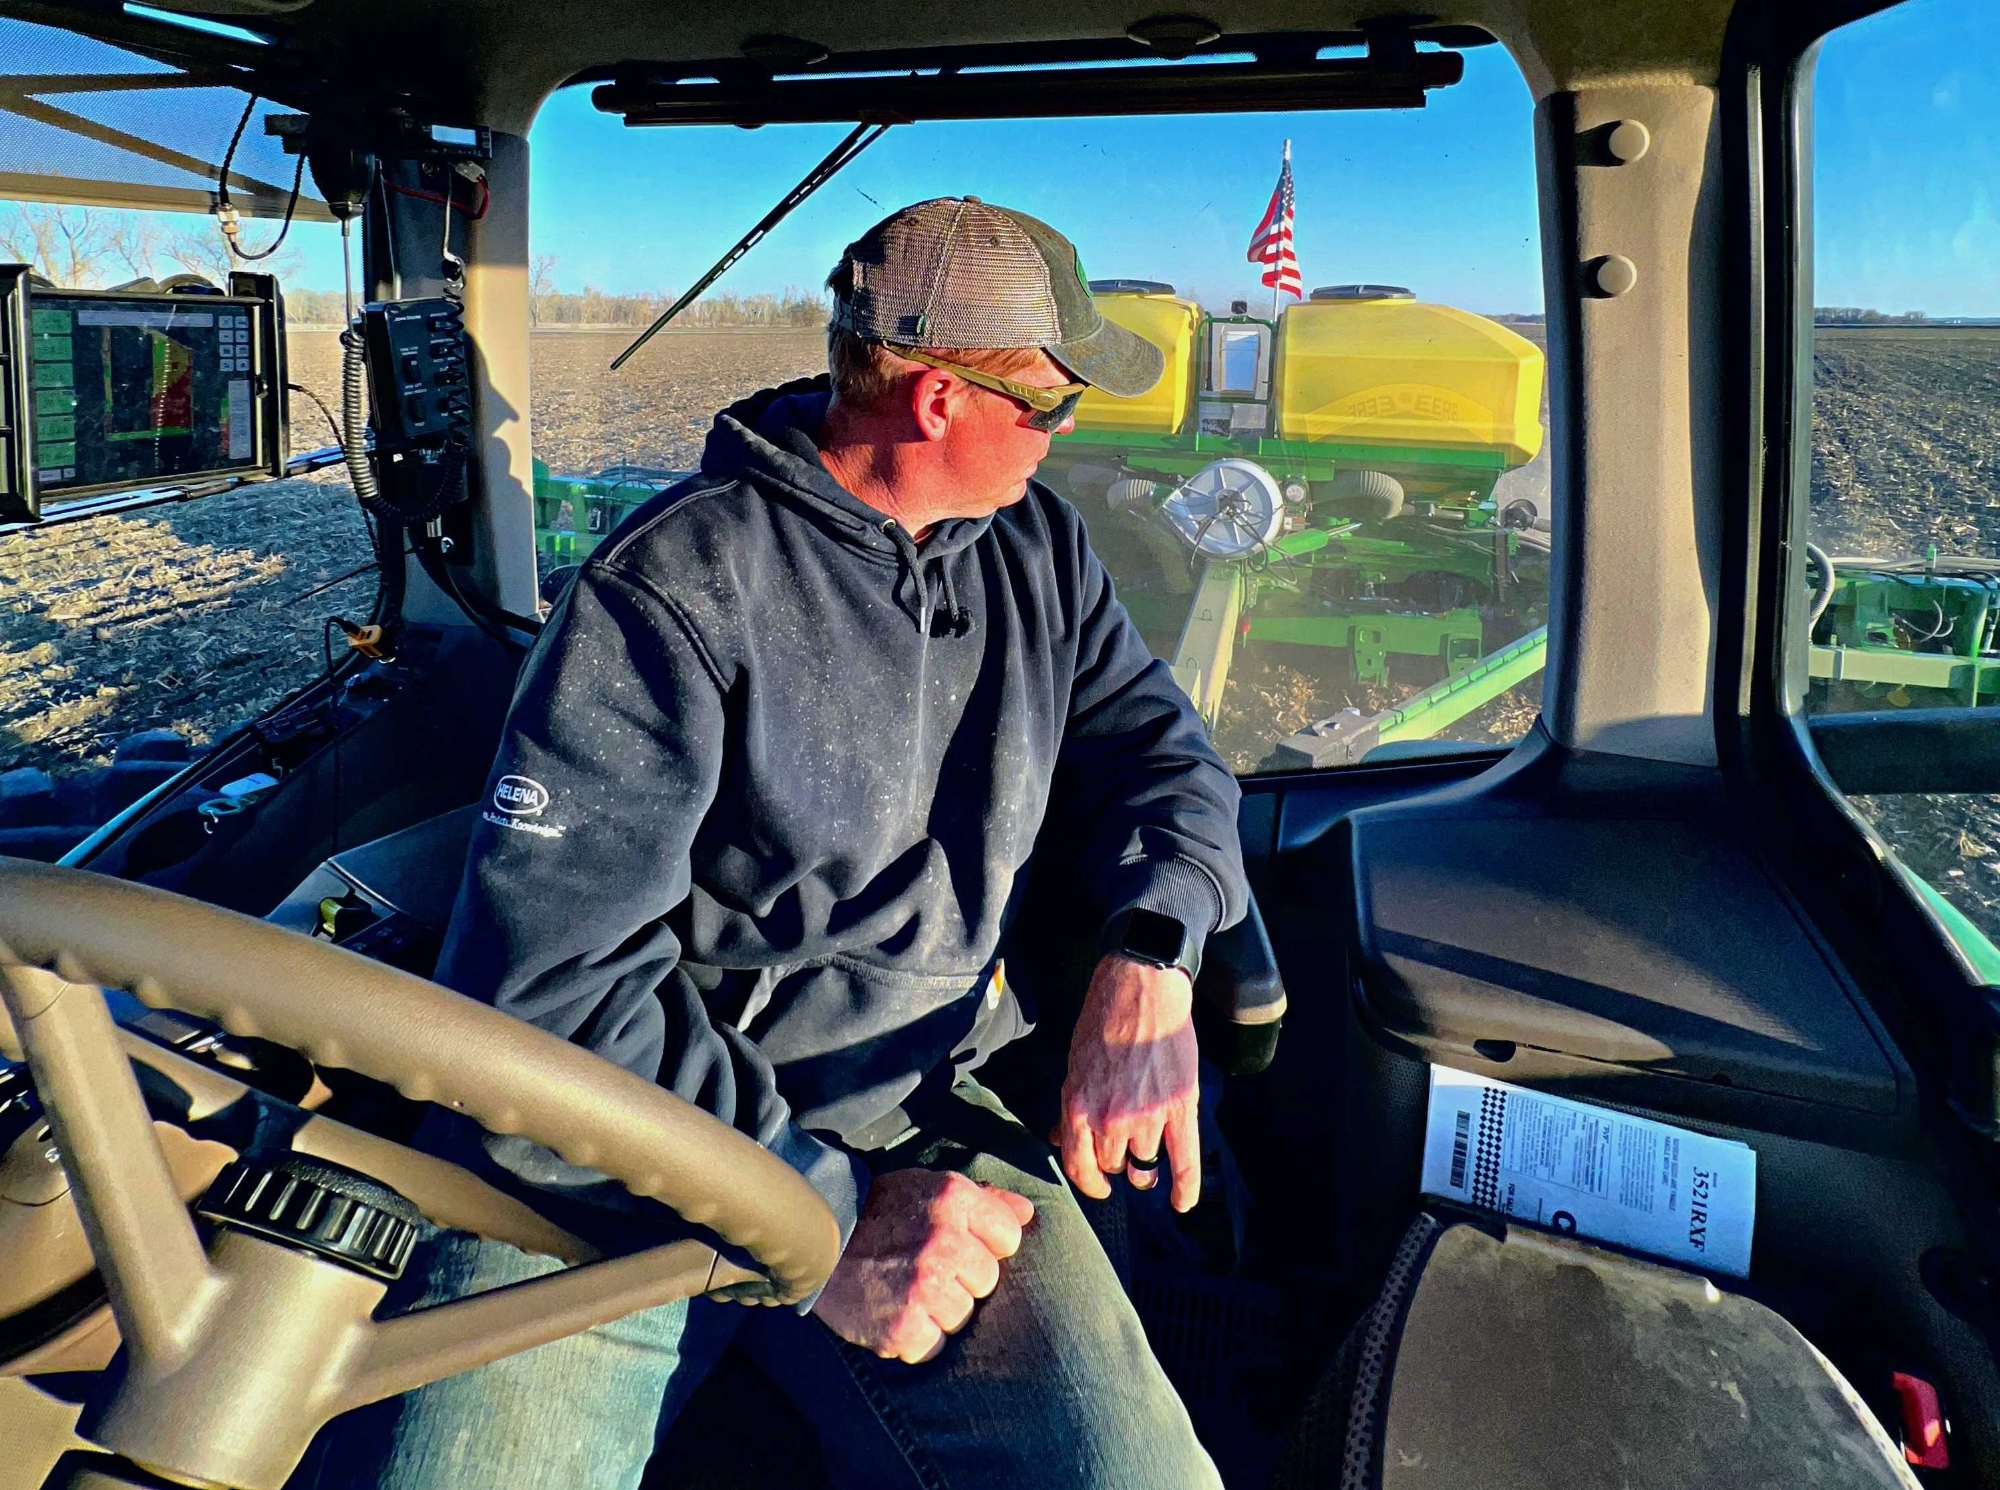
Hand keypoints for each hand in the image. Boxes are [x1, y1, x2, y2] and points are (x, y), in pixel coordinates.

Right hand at [811, 1168, 1035, 1363]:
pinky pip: (933, 1345)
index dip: (986, 1244)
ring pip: (963, 1316)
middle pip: (987, 1280)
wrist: (817, 1240)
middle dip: (961, 1279)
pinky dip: (914, 1337)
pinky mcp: (903, 1328)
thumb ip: (984, 1200)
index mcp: (955, 1200)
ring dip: (938, 1310)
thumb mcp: (931, 1188)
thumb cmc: (881, 1212)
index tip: (957, 1244)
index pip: (1008, 1237)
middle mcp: (944, 1242)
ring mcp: (924, 1287)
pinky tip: (892, 1311)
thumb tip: (1028, 1214)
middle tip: (924, 1267)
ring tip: (905, 1289)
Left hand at [1056, 953, 1200, 1211]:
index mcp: (1077, 1107)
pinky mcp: (1179, 1109)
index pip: (1078, 1164)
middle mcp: (1109, 1119)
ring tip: (1150, 1156)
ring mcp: (1146, 1117)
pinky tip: (1181, 1203)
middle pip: (1113, 1164)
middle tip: (1125, 1147)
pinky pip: (1184, 1161)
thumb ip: (1069, 1106)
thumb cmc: (1105, 1020)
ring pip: (1144, 1164)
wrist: (1142, 989)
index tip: (1099, 1185)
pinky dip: (1185, 1187)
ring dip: (1146, 1164)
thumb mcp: (1075, 1064)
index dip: (1089, 1179)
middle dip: (1117, 1159)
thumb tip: (1059, 1137)